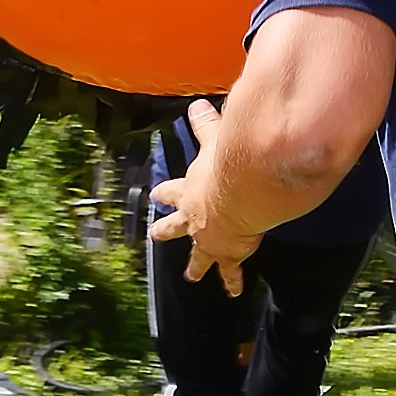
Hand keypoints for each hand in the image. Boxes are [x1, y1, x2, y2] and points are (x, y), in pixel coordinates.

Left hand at [147, 97, 257, 294]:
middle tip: (156, 234)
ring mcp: (208, 239)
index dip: (165, 192)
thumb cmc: (226, 164)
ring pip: (198, 256)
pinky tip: (235, 292)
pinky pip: (229, 271)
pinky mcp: (227, 253)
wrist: (239, 193)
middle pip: (175, 226)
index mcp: (189, 191)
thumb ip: (206, 123)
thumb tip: (197, 103)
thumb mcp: (214, 140)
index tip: (156, 194)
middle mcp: (194, 218)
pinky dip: (232, 281)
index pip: (172, 191)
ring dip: (195, 266)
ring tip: (192, 276)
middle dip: (166, 230)